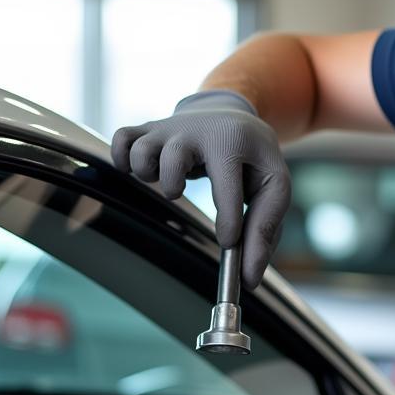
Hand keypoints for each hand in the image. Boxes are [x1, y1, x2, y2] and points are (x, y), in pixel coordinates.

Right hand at [110, 90, 290, 288]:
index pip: (227, 187)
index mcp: (233, 141)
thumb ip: (264, 233)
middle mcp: (197, 129)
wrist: (232, 116)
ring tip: (172, 179)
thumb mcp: (274, 187)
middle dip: (173, 186)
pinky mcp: (150, 130)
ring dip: (149, 174)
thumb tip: (249, 279)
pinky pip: (121, 140)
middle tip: (183, 193)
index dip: (228, 222)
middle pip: (172, 159)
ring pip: (141, 153)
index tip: (228, 243)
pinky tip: (145, 171)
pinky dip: (123, 159)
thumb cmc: (254, 160)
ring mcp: (170, 128)